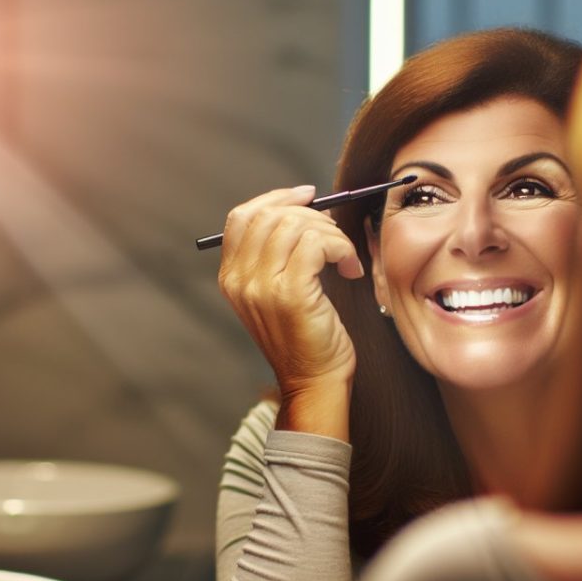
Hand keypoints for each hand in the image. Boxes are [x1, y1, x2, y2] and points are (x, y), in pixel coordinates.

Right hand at [217, 186, 363, 437]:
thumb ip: (277, 255)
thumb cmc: (306, 338)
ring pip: (295, 225)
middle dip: (310, 214)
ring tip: (343, 257)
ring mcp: (262, 287)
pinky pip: (316, 244)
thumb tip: (305, 207)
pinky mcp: (291, 294)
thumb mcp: (277, 293)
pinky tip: (350, 268)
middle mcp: (240, 280)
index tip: (309, 197)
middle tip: (333, 234)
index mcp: (231, 277)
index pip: (242, 217)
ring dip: (330, 233)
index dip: (277, 198)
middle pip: (269, 215)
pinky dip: (340, 247)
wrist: (314, 383)